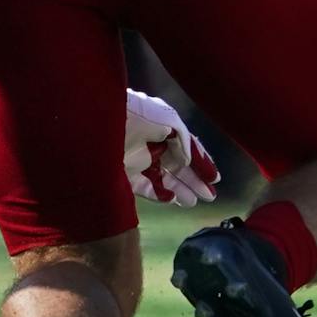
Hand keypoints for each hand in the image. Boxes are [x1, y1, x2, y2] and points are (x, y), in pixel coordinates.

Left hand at [124, 89, 218, 206]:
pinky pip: (144, 186)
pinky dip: (158, 194)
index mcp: (164, 128)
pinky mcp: (123, 173)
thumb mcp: (171, 122)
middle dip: (194, 181)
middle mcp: (152, 144)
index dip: (201, 164)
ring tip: (194, 202)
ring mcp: (137, 159)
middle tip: (209, 197)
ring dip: (180, 190)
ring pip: (163, 179)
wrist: (102, 121)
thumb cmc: (139, 114)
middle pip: (177, 167)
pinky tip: (172, 200)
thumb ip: (185, 142)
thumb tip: (190, 161)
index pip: (186, 150)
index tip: (214, 179)